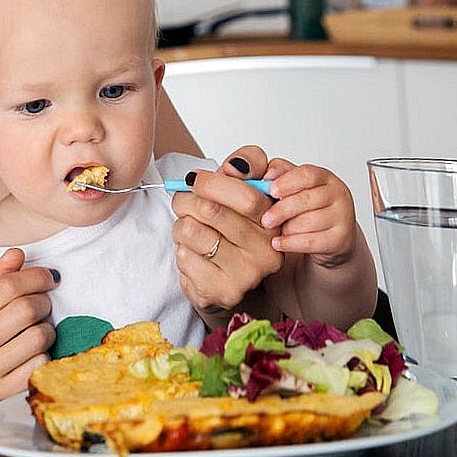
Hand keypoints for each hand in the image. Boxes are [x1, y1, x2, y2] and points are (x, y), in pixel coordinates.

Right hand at [0, 248, 56, 412]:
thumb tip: (17, 254)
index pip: (5, 287)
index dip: (35, 277)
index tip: (48, 278)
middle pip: (24, 309)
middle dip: (43, 302)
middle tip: (43, 304)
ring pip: (37, 337)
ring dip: (47, 330)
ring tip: (40, 330)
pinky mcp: (0, 395)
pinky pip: (39, 365)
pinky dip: (45, 355)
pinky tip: (36, 353)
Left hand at [170, 146, 283, 322]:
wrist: (225, 278)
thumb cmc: (231, 228)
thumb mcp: (243, 188)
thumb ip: (247, 164)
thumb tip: (235, 166)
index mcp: (275, 221)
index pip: (247, 196)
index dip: (213, 182)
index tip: (195, 180)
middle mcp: (268, 251)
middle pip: (211, 210)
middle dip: (186, 200)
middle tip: (184, 201)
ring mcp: (246, 275)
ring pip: (191, 230)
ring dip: (181, 225)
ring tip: (192, 231)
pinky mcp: (223, 291)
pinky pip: (184, 256)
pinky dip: (181, 250)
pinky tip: (194, 254)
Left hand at [260, 157, 359, 267]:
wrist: (332, 238)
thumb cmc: (309, 210)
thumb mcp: (295, 188)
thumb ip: (280, 174)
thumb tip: (267, 175)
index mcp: (325, 178)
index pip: (307, 174)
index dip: (287, 182)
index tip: (270, 191)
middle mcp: (338, 194)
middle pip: (306, 199)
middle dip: (282, 210)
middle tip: (265, 219)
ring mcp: (343, 217)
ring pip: (308, 222)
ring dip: (287, 228)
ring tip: (276, 231)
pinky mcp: (341, 239)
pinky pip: (311, 241)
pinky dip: (290, 243)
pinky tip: (278, 243)